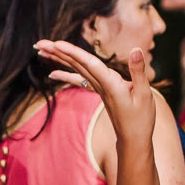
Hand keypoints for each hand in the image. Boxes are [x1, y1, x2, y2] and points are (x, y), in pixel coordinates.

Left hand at [34, 39, 155, 153]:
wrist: (133, 141)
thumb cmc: (141, 119)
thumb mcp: (145, 94)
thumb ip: (139, 71)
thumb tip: (136, 49)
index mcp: (111, 84)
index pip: (90, 64)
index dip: (74, 53)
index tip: (56, 44)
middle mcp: (101, 85)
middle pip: (77, 65)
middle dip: (58, 53)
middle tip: (39, 43)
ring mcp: (99, 89)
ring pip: (76, 70)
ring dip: (59, 59)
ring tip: (42, 50)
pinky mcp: (100, 92)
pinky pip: (80, 80)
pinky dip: (66, 75)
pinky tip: (52, 73)